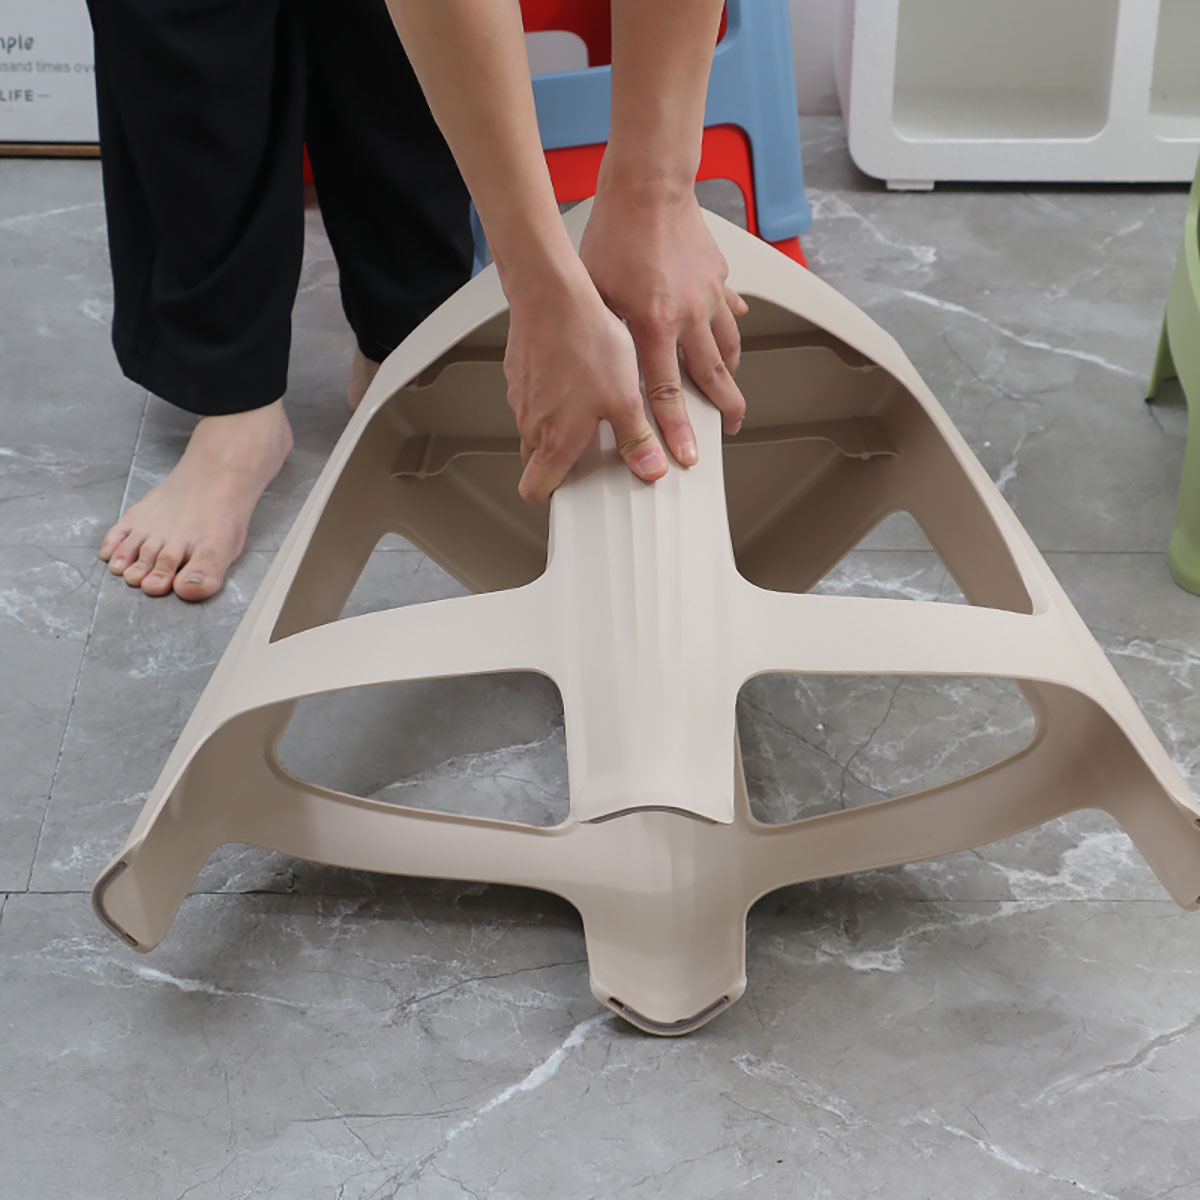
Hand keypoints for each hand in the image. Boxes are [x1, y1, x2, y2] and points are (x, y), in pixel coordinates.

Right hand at [504, 260, 668, 502]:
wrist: (553, 295)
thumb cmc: (583, 342)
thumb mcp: (624, 400)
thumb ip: (636, 439)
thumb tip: (649, 466)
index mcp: (554, 440)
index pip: (535, 489)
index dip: (551, 496)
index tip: (569, 491)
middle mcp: (531, 423)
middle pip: (535, 459)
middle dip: (558, 460)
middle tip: (588, 448)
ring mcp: (521, 397)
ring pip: (534, 426)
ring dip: (555, 425)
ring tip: (588, 405)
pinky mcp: (519, 371)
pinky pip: (533, 395)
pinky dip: (550, 394)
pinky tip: (575, 374)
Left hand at [580, 183, 747, 467]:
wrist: (650, 187)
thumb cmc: (617, 234)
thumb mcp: (598, 295)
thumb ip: (608, 335)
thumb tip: (607, 369)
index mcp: (656, 325)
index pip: (669, 392)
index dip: (680, 429)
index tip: (690, 453)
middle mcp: (690, 316)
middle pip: (715, 378)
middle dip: (724, 410)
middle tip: (727, 428)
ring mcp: (710, 297)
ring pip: (729, 348)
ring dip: (730, 374)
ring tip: (729, 391)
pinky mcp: (719, 278)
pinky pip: (730, 312)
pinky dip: (731, 329)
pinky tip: (730, 335)